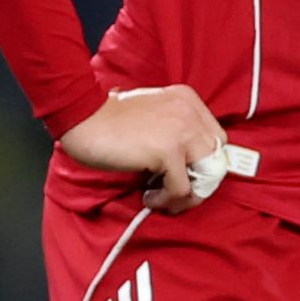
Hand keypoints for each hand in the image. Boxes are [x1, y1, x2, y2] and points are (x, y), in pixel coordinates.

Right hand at [61, 86, 228, 212]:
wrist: (82, 117)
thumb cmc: (109, 121)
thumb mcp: (152, 114)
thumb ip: (174, 130)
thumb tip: (190, 167)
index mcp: (188, 100)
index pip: (217, 139)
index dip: (204, 165)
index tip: (185, 178)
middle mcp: (190, 112)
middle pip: (217, 159)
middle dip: (200, 183)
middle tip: (175, 194)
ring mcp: (181, 130)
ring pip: (207, 177)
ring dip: (186, 197)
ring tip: (162, 198)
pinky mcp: (168, 150)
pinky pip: (181, 189)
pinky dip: (166, 200)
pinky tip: (148, 196)